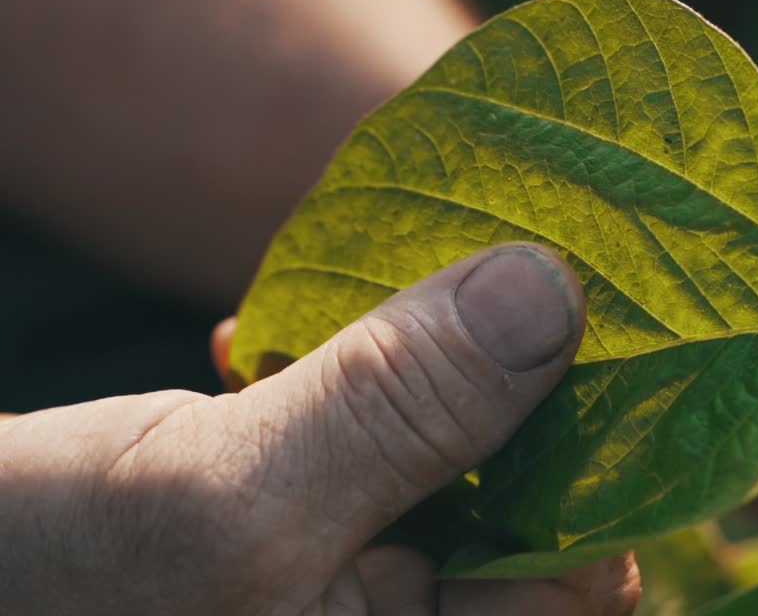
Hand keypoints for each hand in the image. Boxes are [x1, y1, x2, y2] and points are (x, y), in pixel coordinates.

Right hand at [0, 244, 639, 614]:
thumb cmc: (46, 580)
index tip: (605, 321)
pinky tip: (256, 344)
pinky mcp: (295, 527)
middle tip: (512, 270)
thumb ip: (399, 409)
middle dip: (509, 391)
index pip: (580, 576)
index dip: (605, 449)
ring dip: (418, 370)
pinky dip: (330, 385)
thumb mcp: (233, 501)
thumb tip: (547, 297)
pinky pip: (359, 448)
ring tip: (395, 286)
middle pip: (519, 505)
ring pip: (443, 461)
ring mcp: (348, 583)